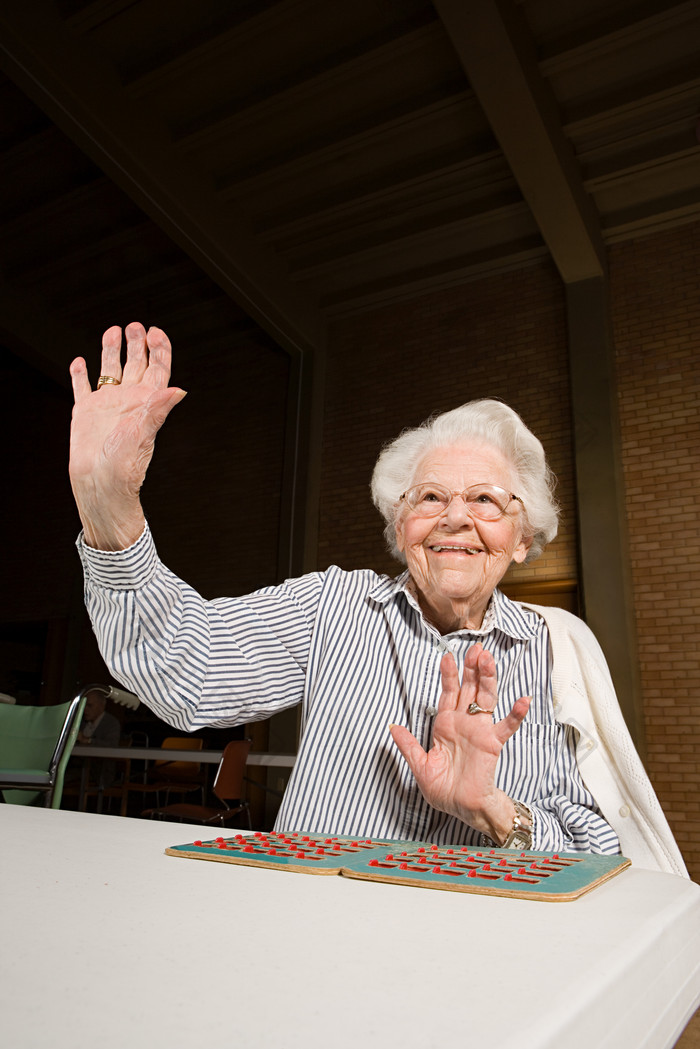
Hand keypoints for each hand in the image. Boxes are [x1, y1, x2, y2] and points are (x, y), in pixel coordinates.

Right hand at [69, 322, 185, 549]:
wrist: (99, 485)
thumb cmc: (124, 467)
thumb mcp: (144, 434)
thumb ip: (159, 409)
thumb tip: (179, 390)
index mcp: (147, 404)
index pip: (158, 369)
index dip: (160, 350)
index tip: (156, 332)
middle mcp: (129, 401)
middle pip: (136, 364)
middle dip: (137, 344)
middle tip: (135, 327)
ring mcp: (107, 405)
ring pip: (111, 370)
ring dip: (112, 351)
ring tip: (112, 332)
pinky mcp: (86, 412)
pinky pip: (83, 387)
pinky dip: (81, 374)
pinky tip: (80, 362)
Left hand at [390, 643, 529, 841]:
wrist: (461, 808)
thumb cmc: (443, 789)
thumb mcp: (420, 766)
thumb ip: (408, 745)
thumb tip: (392, 727)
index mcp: (445, 724)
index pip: (448, 693)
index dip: (448, 675)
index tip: (447, 655)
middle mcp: (464, 722)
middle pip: (469, 688)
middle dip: (471, 668)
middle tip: (475, 647)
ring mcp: (480, 731)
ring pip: (486, 699)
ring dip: (488, 679)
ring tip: (488, 660)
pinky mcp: (493, 743)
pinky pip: (507, 726)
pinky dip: (516, 714)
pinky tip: (523, 700)